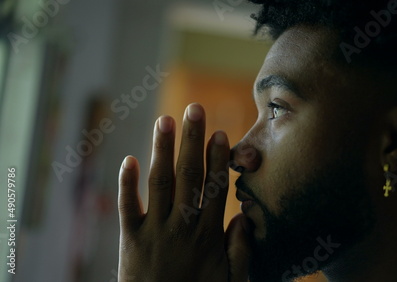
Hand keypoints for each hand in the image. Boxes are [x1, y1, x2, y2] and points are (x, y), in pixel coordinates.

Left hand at [117, 103, 252, 281]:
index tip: (220, 133)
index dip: (217, 158)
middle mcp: (182, 226)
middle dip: (192, 140)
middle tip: (194, 109)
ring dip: (163, 149)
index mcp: (208, 234)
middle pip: (189, 175)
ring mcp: (155, 230)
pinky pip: (126, 207)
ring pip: (160, 182)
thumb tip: (244, 217)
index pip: (214, 187)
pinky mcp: (130, 239)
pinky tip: (129, 159)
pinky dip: (127, 183)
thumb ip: (241, 250)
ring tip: (165, 119)